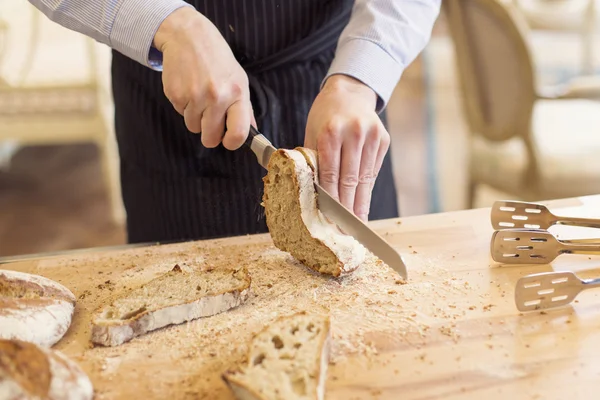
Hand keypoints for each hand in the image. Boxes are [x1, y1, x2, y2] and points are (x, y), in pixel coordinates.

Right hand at [154, 7, 254, 149]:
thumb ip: (245, 110)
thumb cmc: (218, 60)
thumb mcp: (239, 80)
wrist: (189, 37)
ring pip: (193, 127)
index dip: (232, 143)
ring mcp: (194, 96)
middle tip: (210, 119)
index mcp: (236, 93)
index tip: (228, 141)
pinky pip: (181, 115)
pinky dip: (184, 107)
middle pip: (210, 138)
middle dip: (210, 134)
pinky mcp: (175, 95)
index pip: (238, 133)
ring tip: (200, 96)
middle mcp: (216, 96)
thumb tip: (252, 134)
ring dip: (196, 118)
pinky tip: (189, 88)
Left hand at [304, 75, 389, 220]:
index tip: (329, 219)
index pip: (330, 174)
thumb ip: (311, 160)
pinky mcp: (383, 139)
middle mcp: (353, 132)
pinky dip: (367, 189)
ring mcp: (371, 135)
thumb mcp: (311, 133)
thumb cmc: (324, 116)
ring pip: (365, 178)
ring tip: (356, 223)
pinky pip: (373, 171)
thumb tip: (308, 193)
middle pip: (350, 179)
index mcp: (330, 131)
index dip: (330, 199)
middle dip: (347, 207)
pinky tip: (363, 203)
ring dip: (360, 203)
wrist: (349, 92)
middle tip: (344, 229)